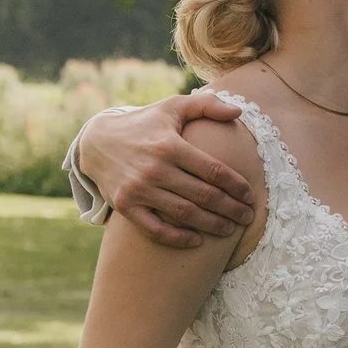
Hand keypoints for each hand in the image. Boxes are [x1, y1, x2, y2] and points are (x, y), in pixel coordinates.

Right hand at [82, 93, 253, 247]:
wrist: (97, 142)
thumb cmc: (144, 124)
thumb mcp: (172, 107)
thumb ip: (206, 106)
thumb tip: (238, 112)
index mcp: (170, 145)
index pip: (212, 170)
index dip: (236, 185)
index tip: (250, 195)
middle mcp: (155, 169)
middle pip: (203, 195)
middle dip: (230, 209)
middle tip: (247, 217)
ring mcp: (139, 190)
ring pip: (184, 214)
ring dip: (211, 225)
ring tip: (229, 230)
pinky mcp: (125, 206)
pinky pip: (155, 229)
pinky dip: (177, 238)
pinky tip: (196, 241)